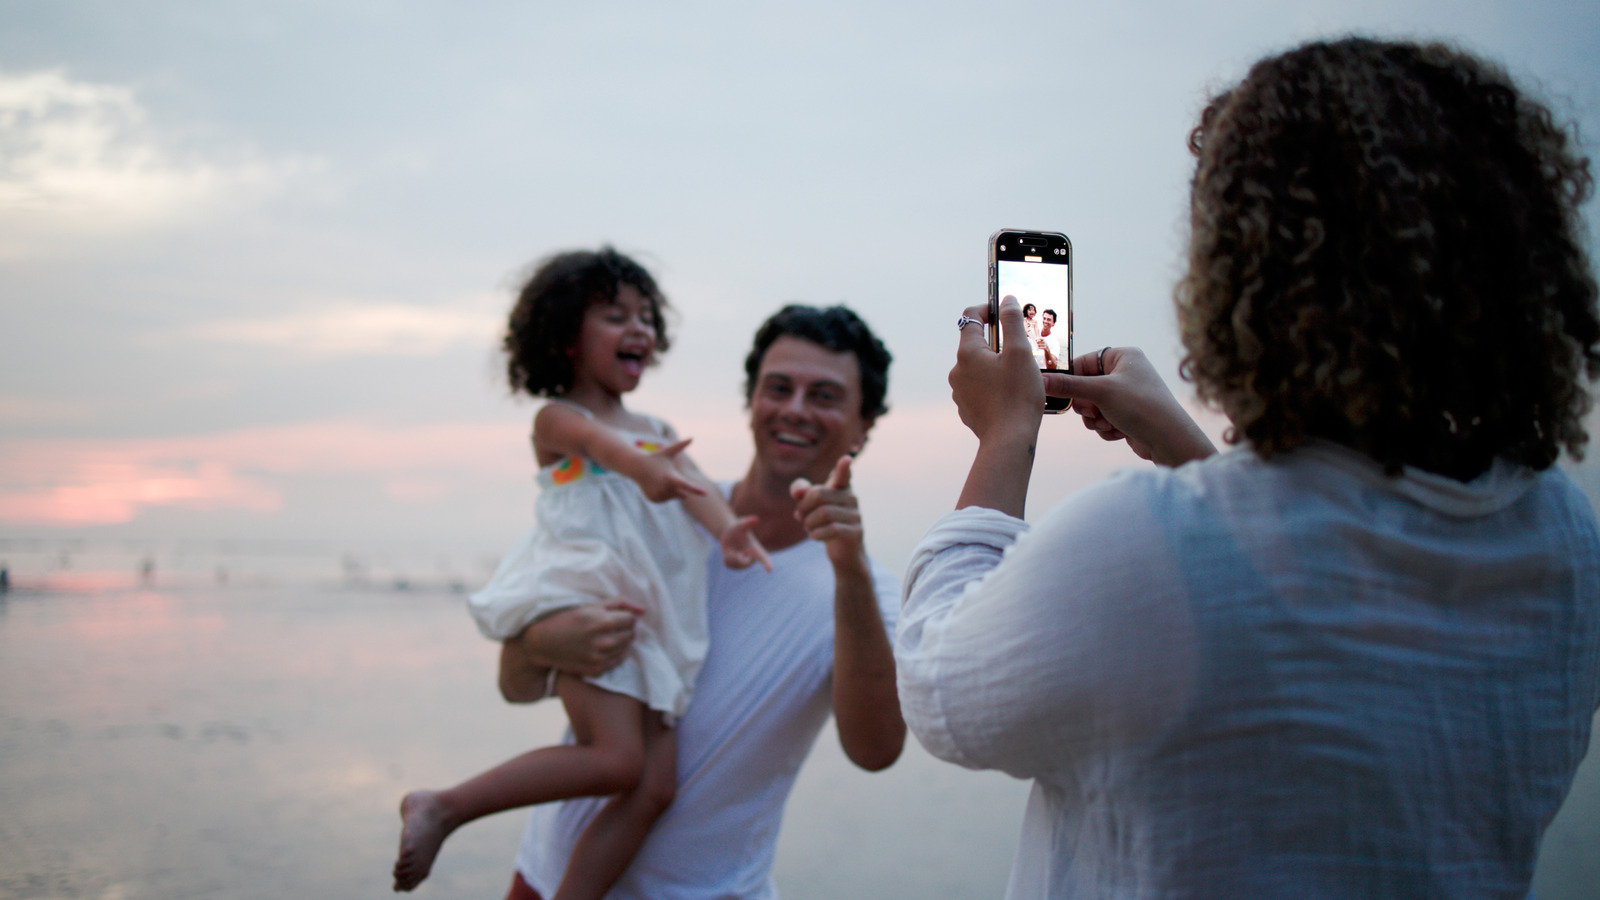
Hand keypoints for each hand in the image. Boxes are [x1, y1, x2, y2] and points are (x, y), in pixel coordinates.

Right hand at [516, 600, 643, 677]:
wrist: (543, 643)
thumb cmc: (567, 620)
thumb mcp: (591, 605)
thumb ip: (620, 603)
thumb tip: (643, 610)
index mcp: (602, 621)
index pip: (632, 619)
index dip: (626, 617)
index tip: (617, 617)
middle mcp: (603, 641)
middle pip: (631, 634)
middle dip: (625, 628)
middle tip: (611, 626)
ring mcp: (599, 658)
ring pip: (626, 648)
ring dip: (622, 641)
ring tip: (607, 636)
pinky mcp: (595, 670)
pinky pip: (618, 661)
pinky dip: (616, 653)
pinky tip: (604, 647)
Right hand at [633, 438, 709, 502]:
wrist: (637, 467)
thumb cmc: (655, 458)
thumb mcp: (668, 452)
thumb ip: (681, 445)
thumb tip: (692, 437)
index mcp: (671, 477)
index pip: (686, 485)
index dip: (696, 490)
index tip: (706, 493)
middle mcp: (665, 489)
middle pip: (682, 494)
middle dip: (680, 488)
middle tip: (669, 477)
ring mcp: (659, 495)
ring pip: (673, 497)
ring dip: (671, 491)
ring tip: (660, 480)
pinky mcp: (654, 499)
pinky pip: (665, 500)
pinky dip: (663, 494)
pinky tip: (655, 485)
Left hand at [720, 515, 772, 570]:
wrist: (729, 535)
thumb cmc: (737, 528)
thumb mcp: (741, 525)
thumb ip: (748, 522)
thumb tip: (755, 518)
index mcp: (756, 549)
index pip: (763, 557)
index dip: (767, 563)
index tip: (770, 569)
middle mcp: (752, 558)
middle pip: (742, 562)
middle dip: (734, 555)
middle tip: (732, 548)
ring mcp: (744, 564)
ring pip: (734, 564)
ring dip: (729, 555)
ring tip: (732, 549)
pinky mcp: (736, 566)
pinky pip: (728, 565)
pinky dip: (725, 558)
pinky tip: (728, 553)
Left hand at [789, 455, 865, 566]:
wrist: (842, 550)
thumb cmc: (823, 522)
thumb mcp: (809, 505)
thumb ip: (801, 491)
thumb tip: (799, 492)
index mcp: (841, 487)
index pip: (843, 475)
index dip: (843, 468)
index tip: (846, 459)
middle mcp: (851, 498)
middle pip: (819, 494)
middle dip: (803, 507)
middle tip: (799, 517)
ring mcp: (856, 515)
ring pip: (823, 513)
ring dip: (808, 522)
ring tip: (807, 527)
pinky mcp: (856, 532)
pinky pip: (832, 529)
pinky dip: (816, 534)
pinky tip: (814, 535)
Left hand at [950, 296, 1044, 444]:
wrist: (1009, 440)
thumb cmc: (1018, 395)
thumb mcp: (1020, 352)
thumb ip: (1012, 321)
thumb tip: (1006, 299)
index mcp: (967, 353)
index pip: (970, 317)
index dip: (988, 309)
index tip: (1004, 311)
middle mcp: (957, 371)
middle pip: (975, 344)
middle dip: (995, 342)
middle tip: (1020, 348)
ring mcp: (960, 392)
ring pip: (977, 369)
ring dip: (994, 366)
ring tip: (1018, 375)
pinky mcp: (967, 409)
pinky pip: (979, 389)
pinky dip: (992, 386)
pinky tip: (1010, 394)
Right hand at [1044, 346, 1216, 466]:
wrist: (1169, 439)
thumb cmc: (1141, 406)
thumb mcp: (1099, 393)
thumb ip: (1068, 386)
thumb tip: (1039, 380)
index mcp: (1123, 356)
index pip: (1084, 362)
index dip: (1072, 380)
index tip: (1063, 394)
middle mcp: (1126, 373)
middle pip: (1086, 387)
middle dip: (1087, 405)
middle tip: (1093, 411)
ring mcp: (1128, 395)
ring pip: (1093, 407)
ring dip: (1096, 420)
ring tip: (1109, 423)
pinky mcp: (1129, 415)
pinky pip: (1104, 420)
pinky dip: (1106, 428)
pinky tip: (1119, 432)